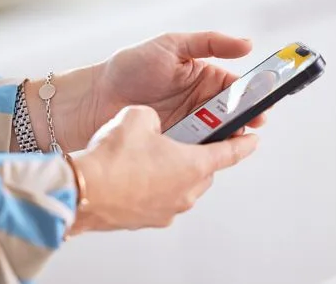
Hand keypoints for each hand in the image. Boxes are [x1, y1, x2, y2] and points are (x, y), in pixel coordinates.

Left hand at [21, 32, 267, 152]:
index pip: (237, 87)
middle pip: (232, 114)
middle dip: (245, 119)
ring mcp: (188, 126)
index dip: (252, 95)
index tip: (263, 102)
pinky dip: (205, 152)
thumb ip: (210, 43)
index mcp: (204, 77)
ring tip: (233, 138)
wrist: (94, 98)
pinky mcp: (175, 146)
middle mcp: (200, 103)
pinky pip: (196, 151)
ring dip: (227, 137)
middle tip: (252, 123)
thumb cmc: (131, 66)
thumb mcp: (172, 45)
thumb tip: (247, 44)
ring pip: (218, 134)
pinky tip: (210, 153)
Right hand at [68, 106, 258, 234]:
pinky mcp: (145, 219)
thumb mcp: (139, 116)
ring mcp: (165, 210)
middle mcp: (185, 192)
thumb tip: (152, 124)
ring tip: (147, 155)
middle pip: (203, 170)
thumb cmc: (112, 158)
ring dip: (171, 171)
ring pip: (179, 186)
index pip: (230, 153)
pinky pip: (156, 199)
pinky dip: (150, 186)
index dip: (244, 143)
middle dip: (196, 153)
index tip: (253, 139)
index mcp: (194, 165)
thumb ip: (155, 117)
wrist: (82, 191)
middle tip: (183, 138)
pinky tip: (129, 173)